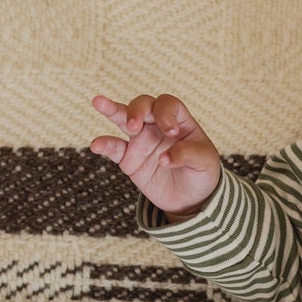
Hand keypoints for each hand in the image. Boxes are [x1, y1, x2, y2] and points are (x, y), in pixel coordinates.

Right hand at [88, 92, 221, 218]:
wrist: (190, 199)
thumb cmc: (202, 172)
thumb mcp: (205, 162)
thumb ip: (188, 154)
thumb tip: (164, 158)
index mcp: (178, 120)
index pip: (168, 105)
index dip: (166, 114)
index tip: (172, 133)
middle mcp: (157, 125)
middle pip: (143, 105)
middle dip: (137, 110)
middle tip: (134, 126)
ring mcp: (141, 140)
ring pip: (123, 118)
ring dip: (112, 110)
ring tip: (99, 102)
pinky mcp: (128, 158)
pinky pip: (114, 148)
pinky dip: (104, 145)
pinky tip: (96, 145)